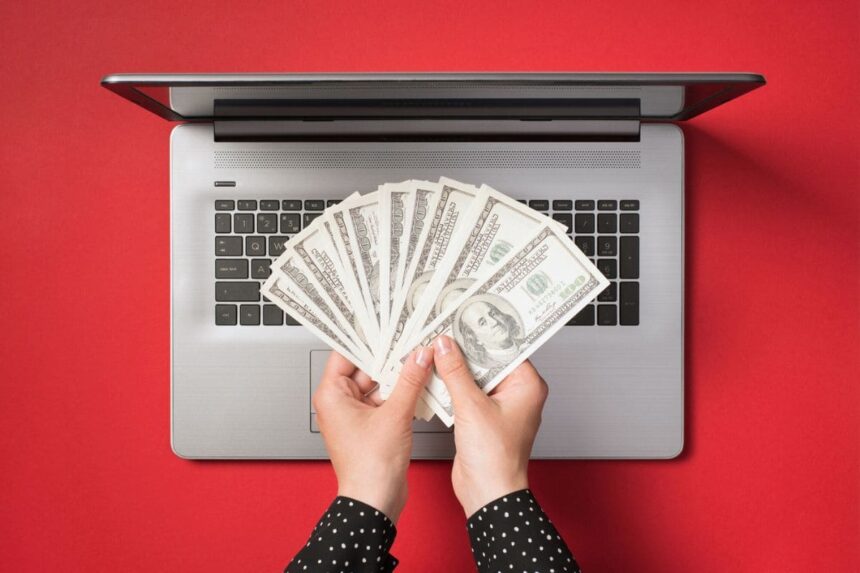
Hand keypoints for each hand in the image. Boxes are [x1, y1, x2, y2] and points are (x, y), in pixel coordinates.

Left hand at [313, 347, 433, 522]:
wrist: (375, 501)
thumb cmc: (370, 467)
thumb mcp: (395, 414)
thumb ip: (410, 380)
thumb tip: (420, 355)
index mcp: (331, 395)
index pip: (345, 354)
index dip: (365, 338)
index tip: (383, 323)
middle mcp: (340, 403)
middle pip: (366, 368)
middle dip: (390, 356)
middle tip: (410, 339)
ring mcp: (356, 415)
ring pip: (379, 384)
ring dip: (399, 375)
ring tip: (420, 358)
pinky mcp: (371, 426)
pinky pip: (386, 400)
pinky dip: (401, 393)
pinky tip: (420, 383)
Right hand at [432, 335, 547, 516]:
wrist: (488, 494)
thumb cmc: (495, 459)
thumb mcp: (471, 407)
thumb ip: (455, 372)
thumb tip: (445, 346)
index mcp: (528, 386)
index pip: (505, 347)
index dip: (483, 332)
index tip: (464, 317)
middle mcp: (517, 393)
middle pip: (488, 360)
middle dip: (464, 349)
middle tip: (444, 330)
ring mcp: (500, 405)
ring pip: (475, 376)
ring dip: (455, 367)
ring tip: (435, 349)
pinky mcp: (483, 417)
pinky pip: (467, 392)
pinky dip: (452, 385)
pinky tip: (435, 375)